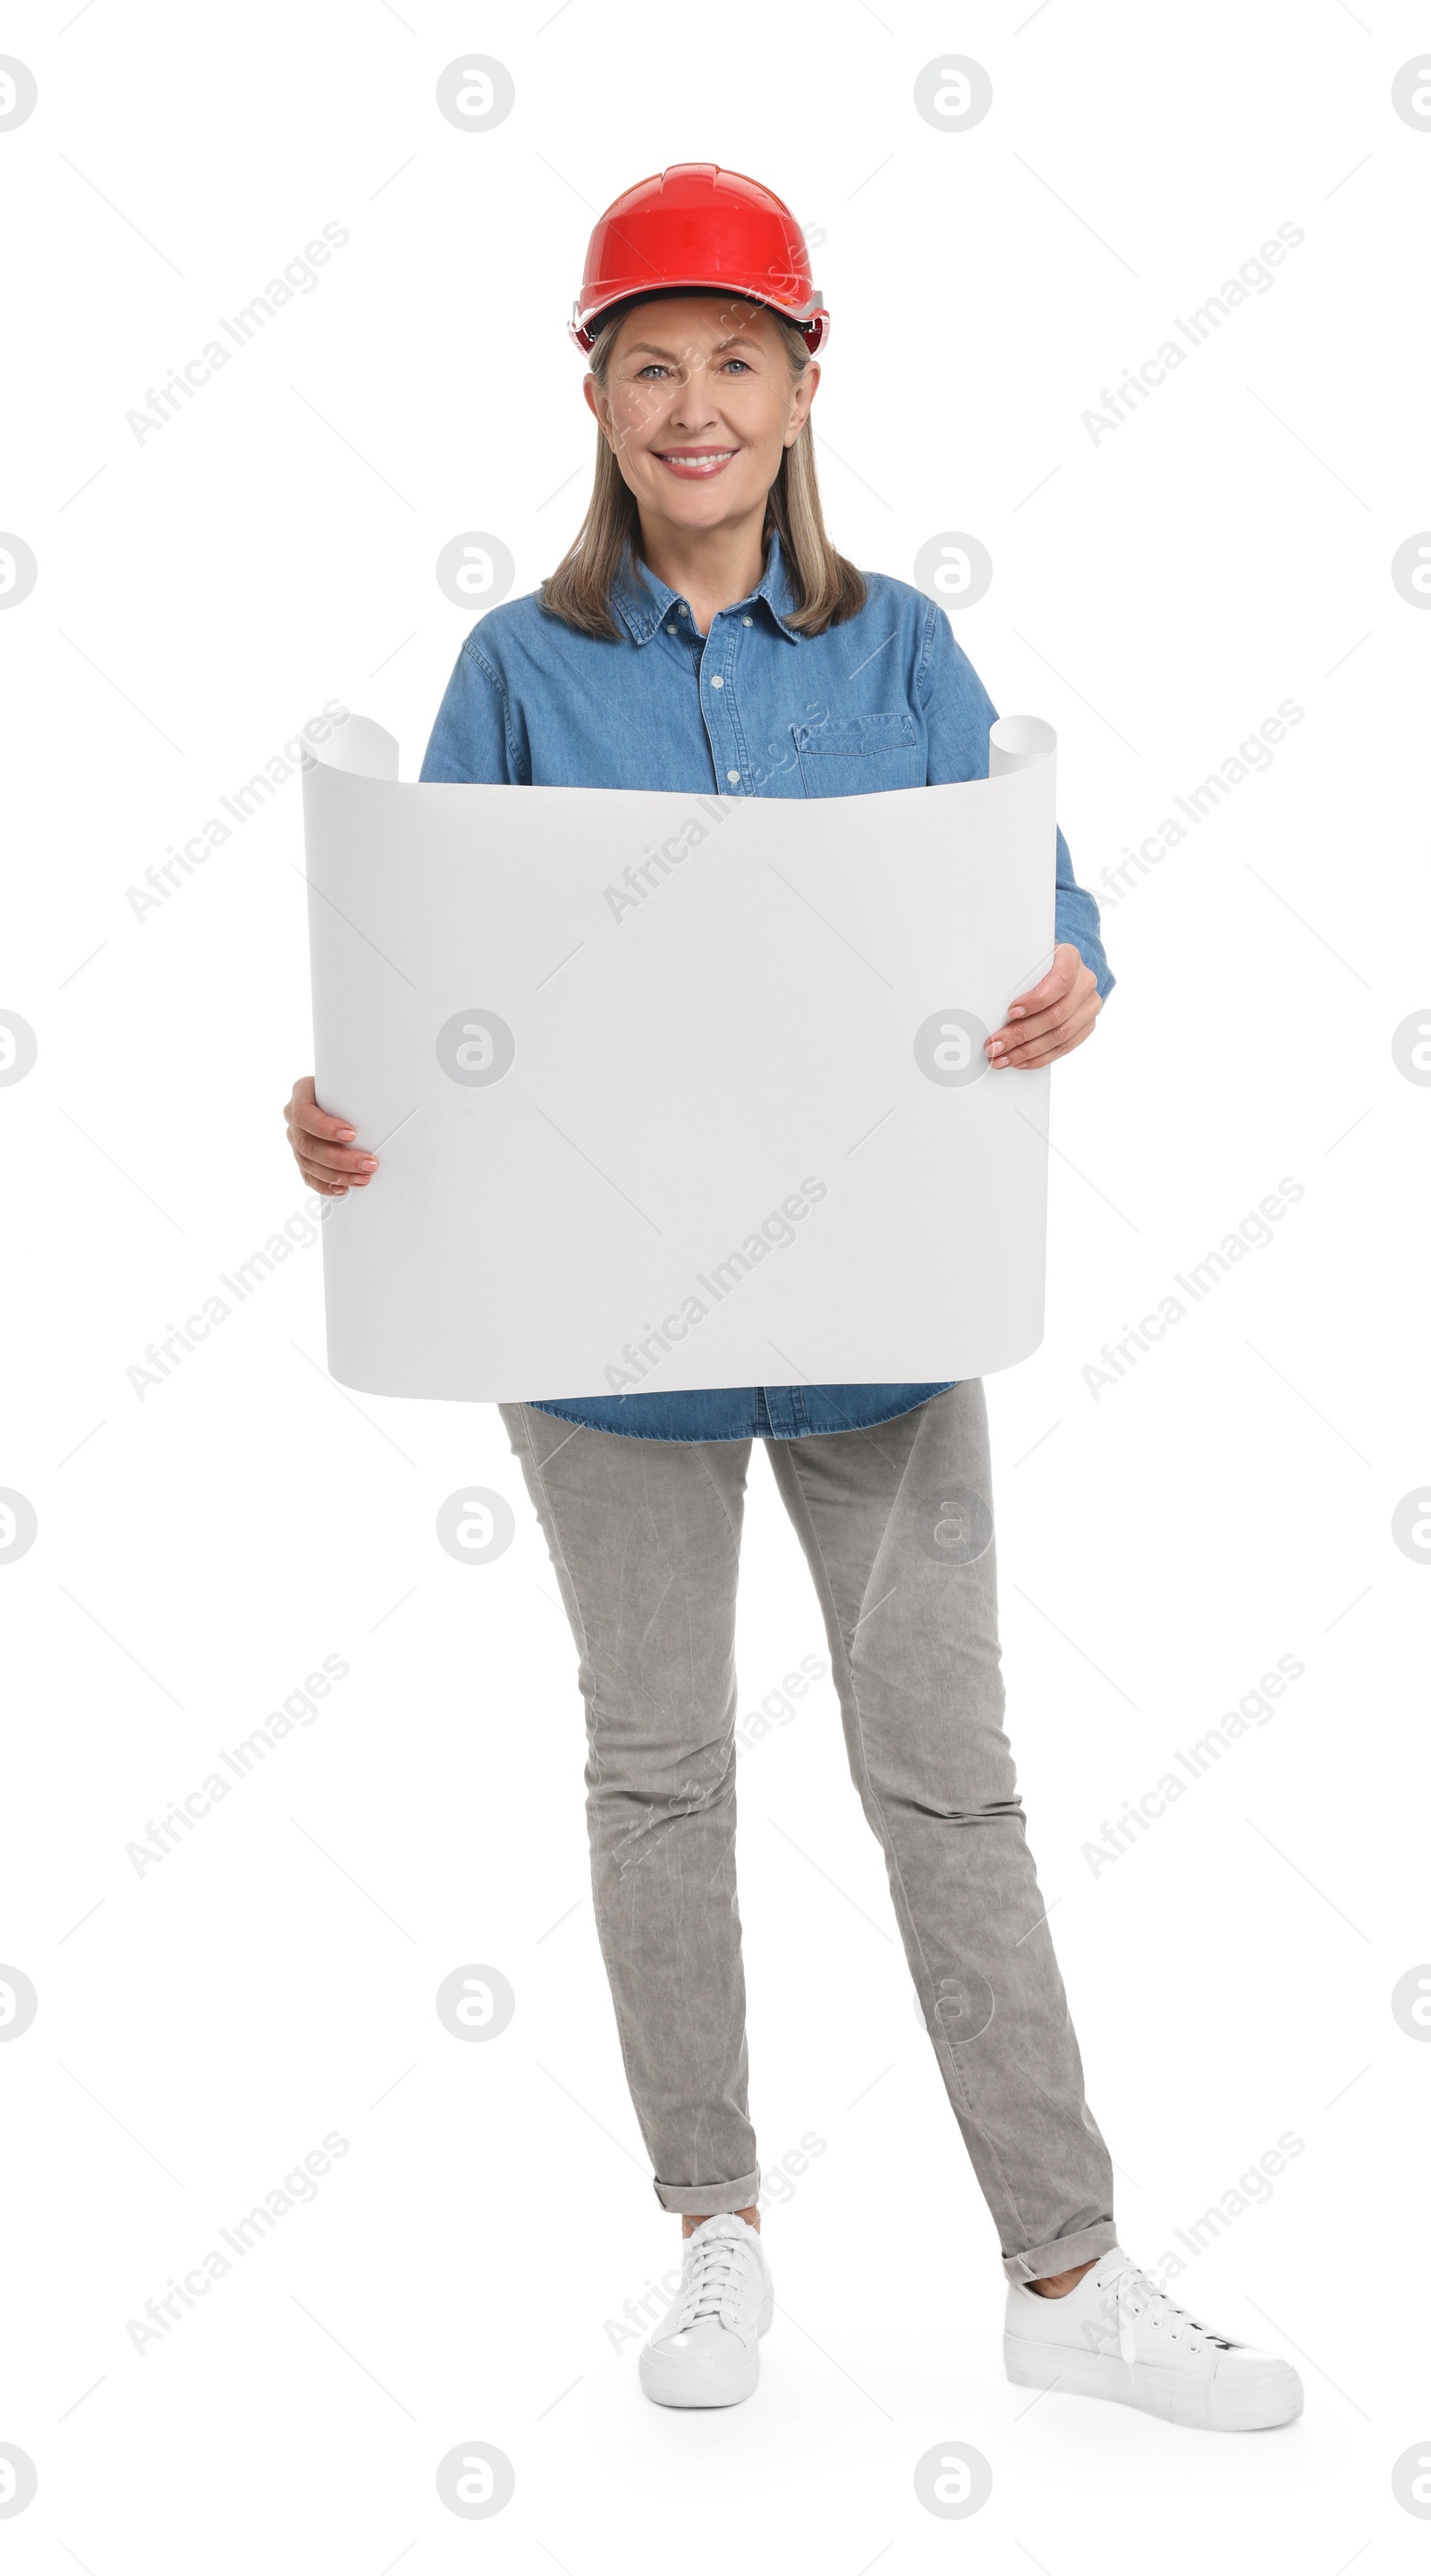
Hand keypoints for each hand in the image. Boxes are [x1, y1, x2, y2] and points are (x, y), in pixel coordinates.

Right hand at [283, 1074, 377, 1196]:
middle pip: (308, 1145)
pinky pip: (308, 1176)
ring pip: (308, 1164)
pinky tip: (343, 1188)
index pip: (304, 1114)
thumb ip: (358, 1093)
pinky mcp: (301, 1156)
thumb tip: (388, 1108)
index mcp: (302, 1093)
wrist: (339, 1092)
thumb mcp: (351, 1083)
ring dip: (338, 1175)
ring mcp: (295, 1138)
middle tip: (368, 1164)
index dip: (326, 1128)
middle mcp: (293, 1117)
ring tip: (364, 1177)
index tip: (352, 1135)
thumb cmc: (349, 1087)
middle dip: (340, 1159)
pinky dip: (326, 1186)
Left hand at [985, 943, 1101, 1069]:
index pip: (1060, 981)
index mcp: (1071, 959)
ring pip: (1061, 1035)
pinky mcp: (1087, 1025)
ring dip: (1027, 1051)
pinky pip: (1065, 1047)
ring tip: (1003, 1058)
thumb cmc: (1040, 964)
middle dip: (1021, 1034)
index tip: (1011, 1012)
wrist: (1064, 969)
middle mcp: (1085, 982)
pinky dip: (1040, 1057)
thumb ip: (1017, 971)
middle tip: (996, 1045)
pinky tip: (1020, 1061)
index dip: (1036, 1000)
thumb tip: (986, 997)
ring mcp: (1089, 1006)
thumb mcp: (1029, 958)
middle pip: (1056, 1015)